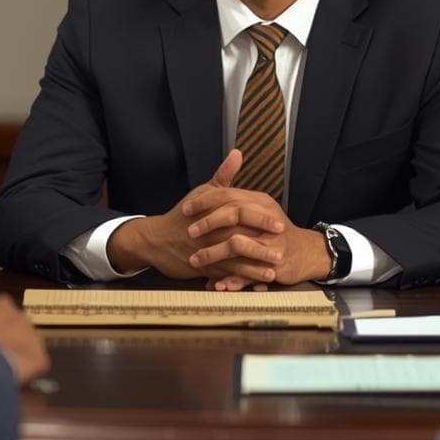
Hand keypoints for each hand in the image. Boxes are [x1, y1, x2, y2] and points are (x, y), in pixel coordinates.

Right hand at [105, 149, 285, 283]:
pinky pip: (224, 277)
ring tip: (273, 273)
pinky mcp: (203, 268)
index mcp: (214, 210)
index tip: (280, 224)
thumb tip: (237, 154)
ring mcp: (207, 251)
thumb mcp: (203, 193)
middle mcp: (211, 231)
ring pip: (234, 261)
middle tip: (282, 252)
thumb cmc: (183, 215)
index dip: (262, 220)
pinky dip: (240, 282)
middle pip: (240, 239)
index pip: (242, 213)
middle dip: (262, 247)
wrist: (157, 240)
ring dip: (254, 268)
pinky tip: (255, 286)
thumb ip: (224, 175)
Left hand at [182, 188, 333, 289]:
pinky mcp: (273, 266)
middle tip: (189, 232)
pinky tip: (216, 283)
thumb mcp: (260, 207)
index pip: (229, 195)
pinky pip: (248, 273)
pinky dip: (232, 279)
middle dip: (208, 224)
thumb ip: (238, 195)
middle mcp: (266, 220)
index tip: (185, 209)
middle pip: (234, 215)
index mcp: (260, 203)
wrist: (306, 252)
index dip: (205, 201)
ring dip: (214, 254)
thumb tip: (216, 176)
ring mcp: (270, 243)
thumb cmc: (275, 230)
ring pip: (238, 245)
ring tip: (194, 260)